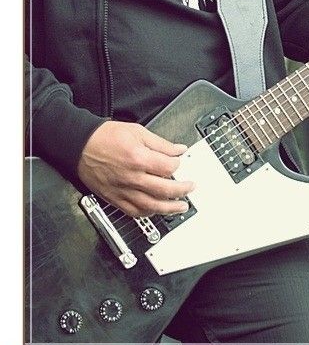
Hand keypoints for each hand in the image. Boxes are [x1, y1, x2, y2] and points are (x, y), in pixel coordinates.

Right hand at [77, 120, 193, 216]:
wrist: (81, 146)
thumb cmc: (105, 137)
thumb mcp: (137, 132)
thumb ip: (161, 143)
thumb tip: (178, 150)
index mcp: (139, 158)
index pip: (168, 168)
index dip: (178, 165)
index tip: (180, 162)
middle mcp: (132, 177)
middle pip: (164, 189)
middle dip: (182, 190)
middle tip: (190, 187)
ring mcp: (123, 190)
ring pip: (151, 205)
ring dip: (169, 208)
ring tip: (181, 207)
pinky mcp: (114, 198)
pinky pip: (134, 212)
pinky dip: (148, 213)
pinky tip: (156, 210)